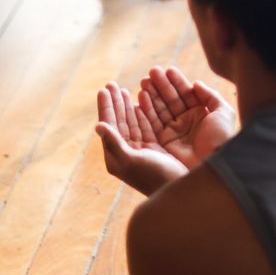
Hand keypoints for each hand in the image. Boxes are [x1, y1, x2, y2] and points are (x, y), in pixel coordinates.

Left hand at [96, 82, 189, 196]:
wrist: (178, 190)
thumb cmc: (154, 178)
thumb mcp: (132, 161)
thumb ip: (114, 143)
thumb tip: (98, 126)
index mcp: (117, 156)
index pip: (109, 125)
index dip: (107, 107)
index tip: (104, 89)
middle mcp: (126, 152)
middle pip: (119, 121)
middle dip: (115, 103)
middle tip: (112, 84)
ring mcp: (140, 150)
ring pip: (131, 122)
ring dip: (127, 106)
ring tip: (123, 90)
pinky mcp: (154, 149)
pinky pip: (145, 126)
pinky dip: (142, 113)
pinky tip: (140, 102)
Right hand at [137, 65, 237, 168]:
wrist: (213, 165)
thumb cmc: (221, 139)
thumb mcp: (224, 113)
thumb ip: (211, 95)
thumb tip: (196, 83)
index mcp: (201, 114)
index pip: (186, 94)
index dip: (177, 82)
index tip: (168, 69)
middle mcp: (187, 122)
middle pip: (171, 100)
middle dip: (162, 85)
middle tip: (151, 72)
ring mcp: (175, 132)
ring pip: (161, 109)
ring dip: (152, 94)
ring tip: (144, 81)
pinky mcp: (164, 142)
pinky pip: (153, 123)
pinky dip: (147, 109)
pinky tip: (142, 96)